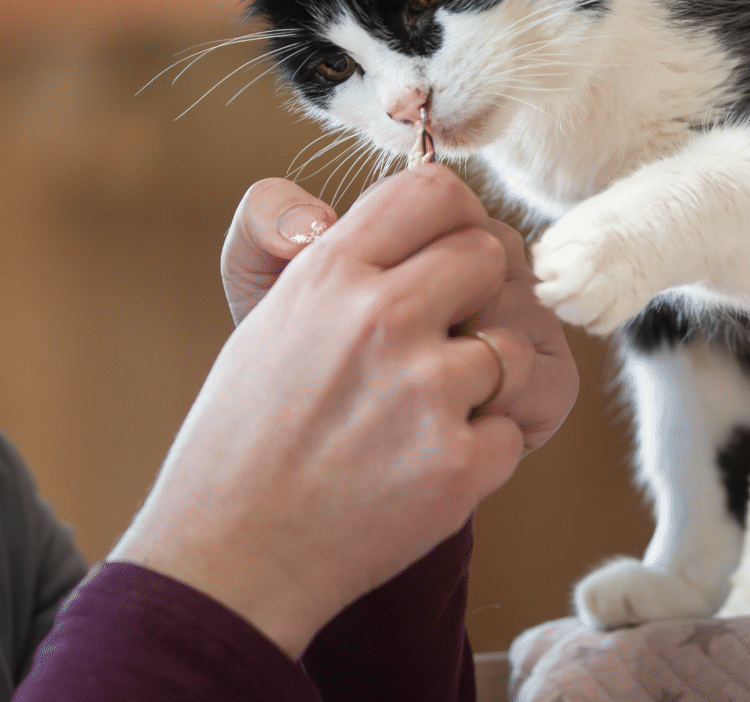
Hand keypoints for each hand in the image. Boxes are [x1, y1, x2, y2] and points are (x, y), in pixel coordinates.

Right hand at [219, 174, 576, 458]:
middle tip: (447, 336)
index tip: (445, 252)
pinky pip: (514, 430)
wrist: (230, 559)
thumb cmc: (248, 436)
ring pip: (519, 345)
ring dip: (490, 381)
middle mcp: (379, 318)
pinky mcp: (458, 463)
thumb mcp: (265, 315)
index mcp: (328, 274)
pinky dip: (484, 454)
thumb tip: (366, 213)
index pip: (433, 190)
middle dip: (482, 294)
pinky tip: (425, 467)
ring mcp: (424, 391)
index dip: (455, 215)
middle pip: (493, 253)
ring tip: (430, 412)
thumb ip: (327, 250)